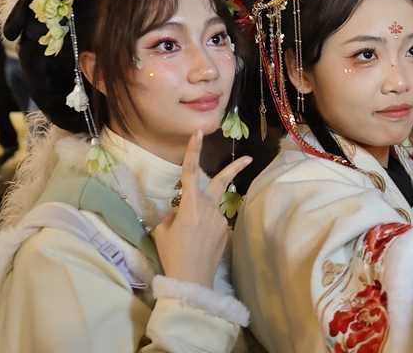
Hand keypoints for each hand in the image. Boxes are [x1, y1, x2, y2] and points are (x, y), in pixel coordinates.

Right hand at [153, 130, 251, 288]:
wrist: (191, 280)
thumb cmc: (173, 255)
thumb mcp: (163, 232)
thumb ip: (174, 215)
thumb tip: (182, 213)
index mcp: (190, 205)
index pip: (189, 172)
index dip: (193, 150)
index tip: (198, 133)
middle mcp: (209, 208)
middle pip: (222, 181)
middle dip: (235, 168)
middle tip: (249, 158)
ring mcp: (220, 220)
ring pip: (212, 208)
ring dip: (203, 215)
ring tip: (191, 238)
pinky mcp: (225, 231)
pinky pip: (213, 223)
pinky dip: (205, 229)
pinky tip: (198, 245)